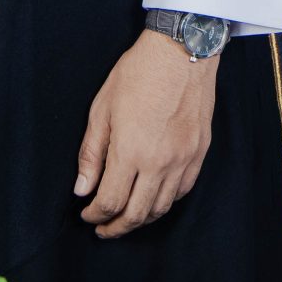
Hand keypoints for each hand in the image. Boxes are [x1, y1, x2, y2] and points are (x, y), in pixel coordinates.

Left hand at [75, 28, 219, 237]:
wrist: (183, 51)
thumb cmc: (138, 73)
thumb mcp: (102, 109)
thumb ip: (91, 153)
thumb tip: (82, 189)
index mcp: (130, 151)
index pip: (110, 202)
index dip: (95, 215)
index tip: (86, 214)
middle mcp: (159, 162)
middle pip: (136, 214)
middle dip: (115, 227)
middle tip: (103, 229)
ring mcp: (183, 159)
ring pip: (161, 208)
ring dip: (140, 219)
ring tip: (126, 218)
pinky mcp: (199, 153)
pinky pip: (182, 191)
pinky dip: (165, 202)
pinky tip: (153, 198)